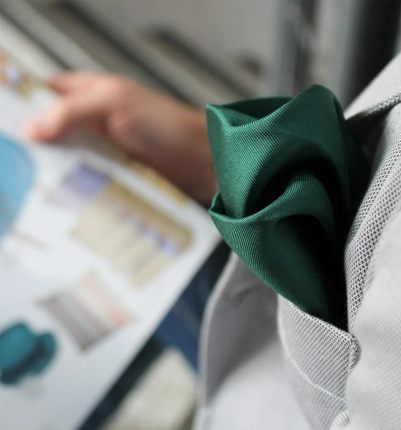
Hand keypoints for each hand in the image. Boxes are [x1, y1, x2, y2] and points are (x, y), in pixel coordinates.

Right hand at [25, 72, 216, 204]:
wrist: (201, 157)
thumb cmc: (168, 122)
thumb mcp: (116, 102)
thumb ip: (74, 110)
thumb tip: (36, 126)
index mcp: (89, 92)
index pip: (44, 95)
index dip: (25, 109)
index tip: (12, 130)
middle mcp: (93, 119)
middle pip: (53, 130)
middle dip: (38, 145)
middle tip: (23, 161)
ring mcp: (104, 146)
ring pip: (69, 156)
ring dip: (58, 167)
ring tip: (41, 180)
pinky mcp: (115, 170)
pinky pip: (88, 176)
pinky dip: (78, 182)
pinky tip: (71, 191)